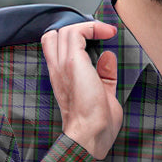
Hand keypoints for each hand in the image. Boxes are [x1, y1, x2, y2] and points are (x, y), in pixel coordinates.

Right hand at [41, 20, 120, 159]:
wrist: (90, 134)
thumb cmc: (97, 124)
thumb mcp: (103, 94)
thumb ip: (104, 75)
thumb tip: (108, 56)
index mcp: (61, 78)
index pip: (54, 48)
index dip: (72, 39)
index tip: (97, 40)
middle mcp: (57, 69)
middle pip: (54, 35)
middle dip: (76, 30)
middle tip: (98, 35)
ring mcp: (62, 65)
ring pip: (65, 30)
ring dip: (87, 27)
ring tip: (106, 32)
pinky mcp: (72, 62)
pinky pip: (76, 32)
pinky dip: (92, 28)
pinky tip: (107, 33)